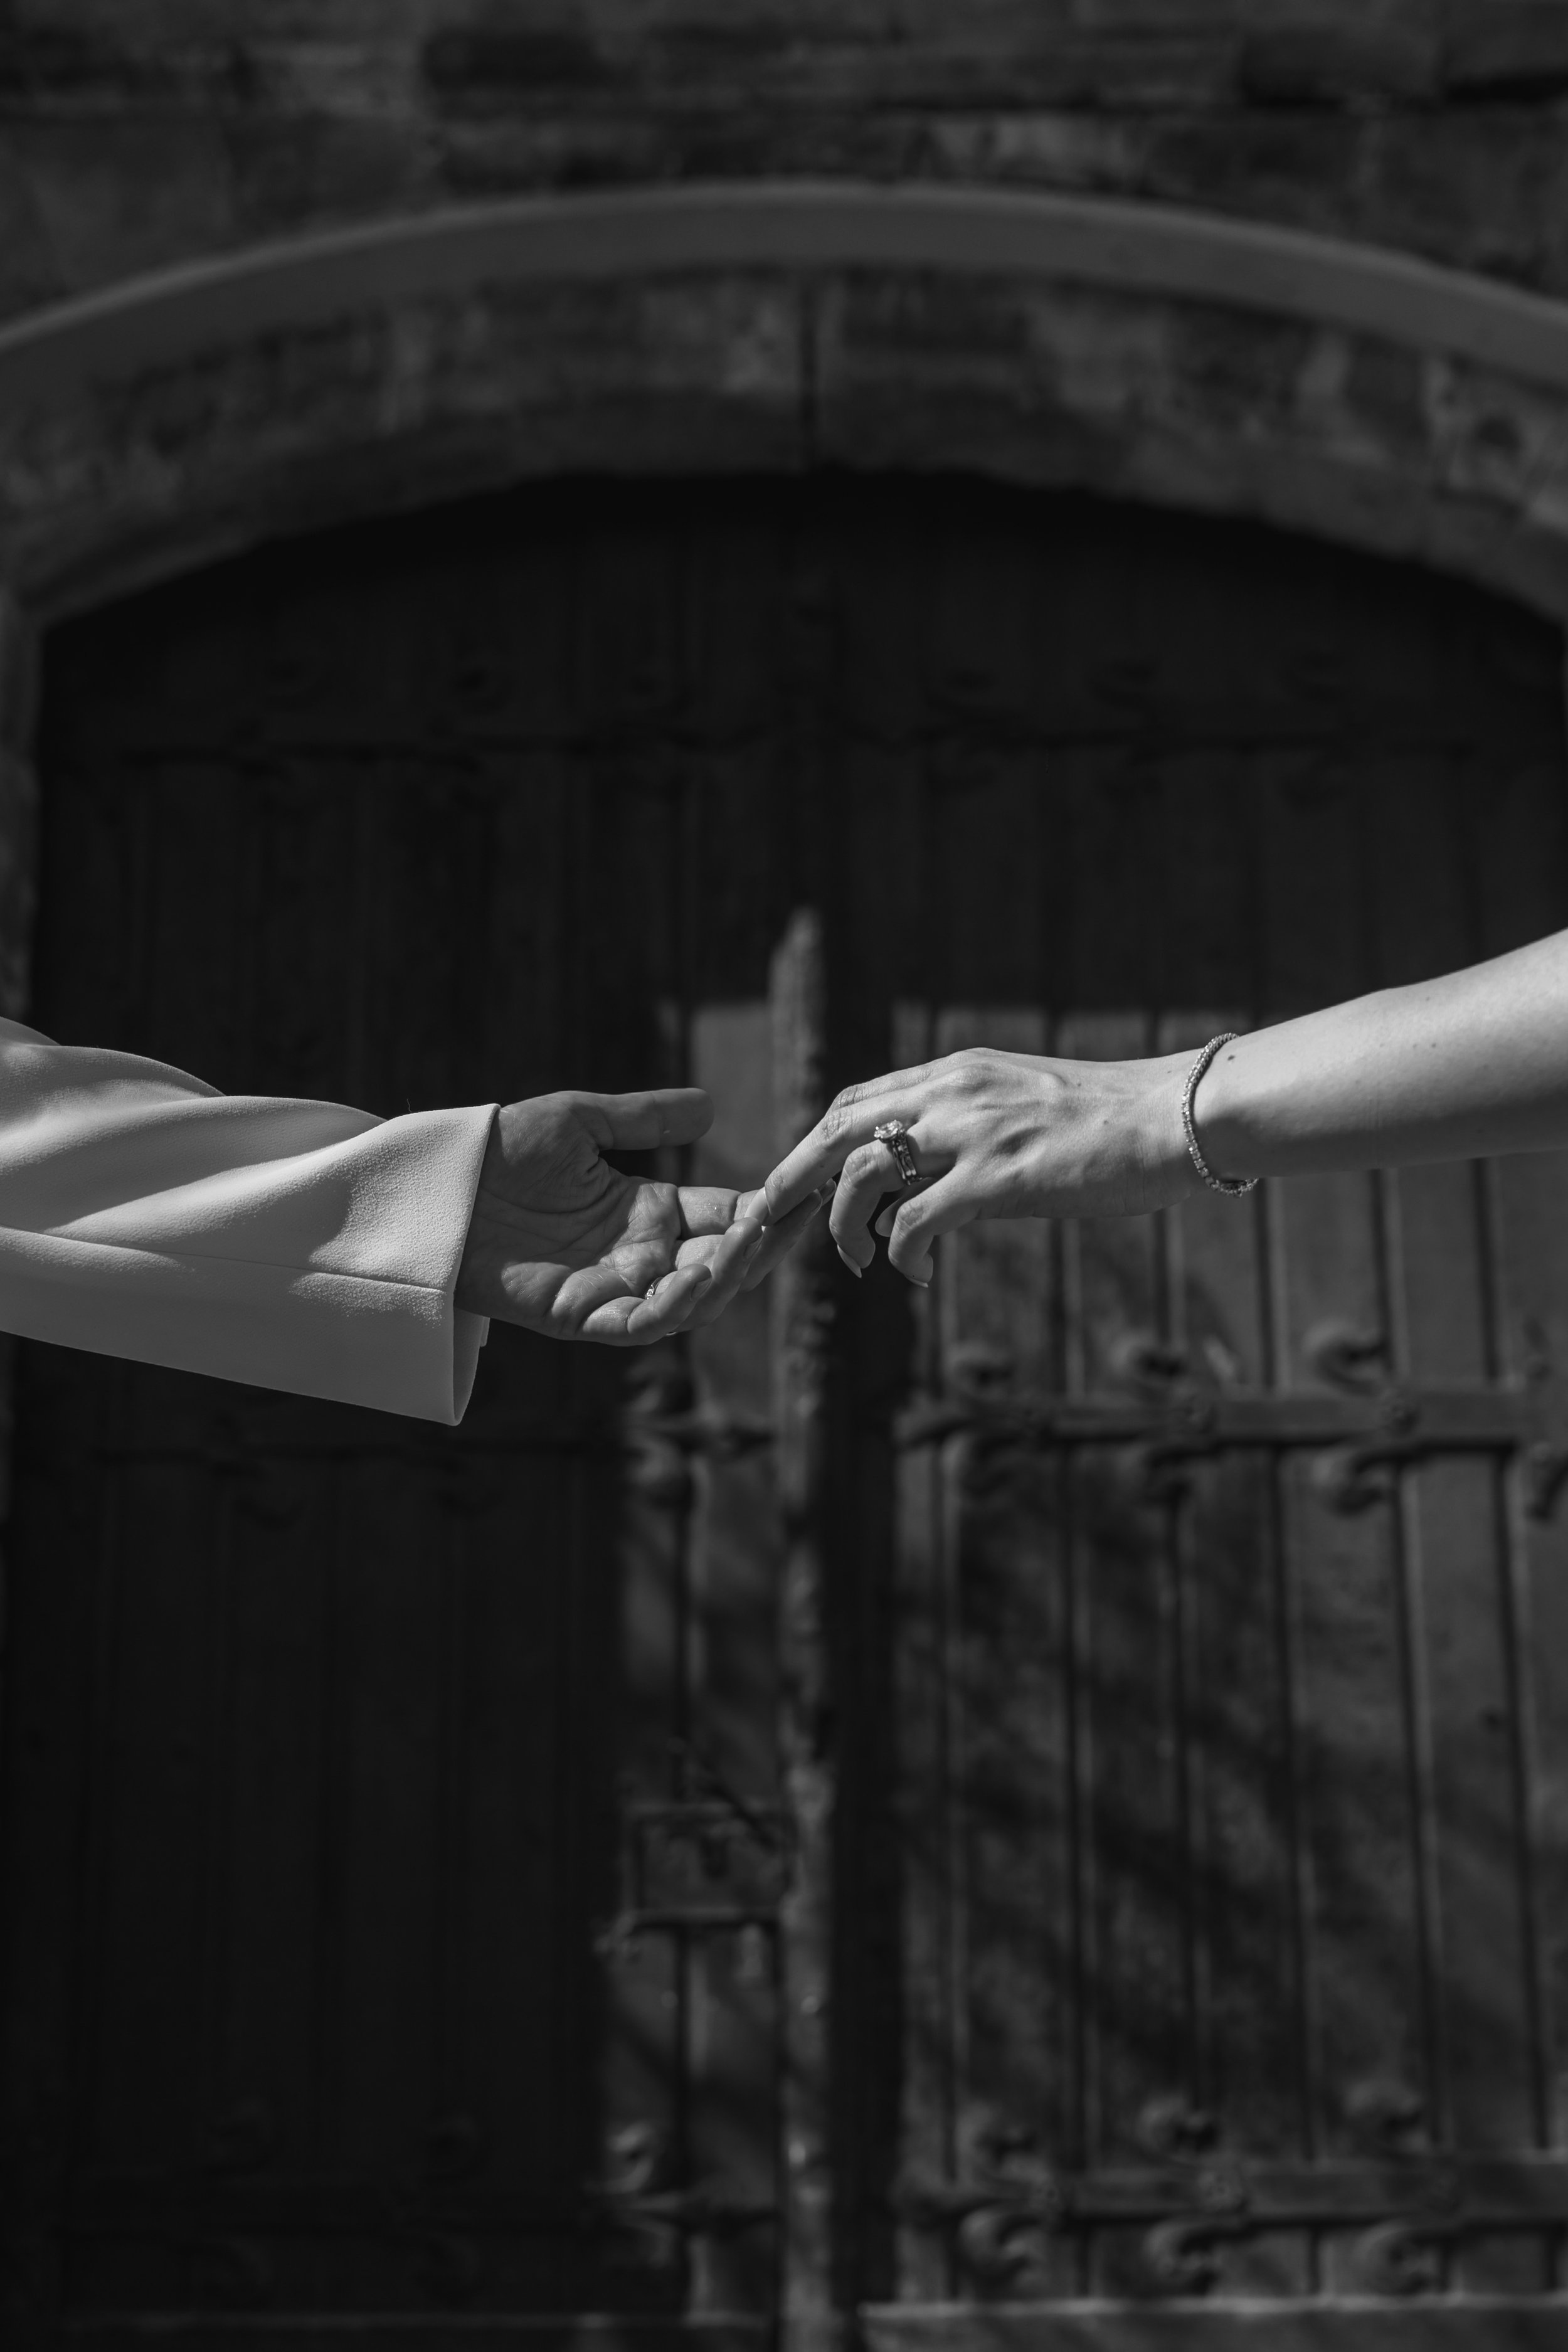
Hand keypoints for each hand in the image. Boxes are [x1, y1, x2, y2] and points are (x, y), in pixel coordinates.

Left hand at [456, 1088, 822, 1342]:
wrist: (437, 1182)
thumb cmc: (500, 1148)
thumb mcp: (582, 1121)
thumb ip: (645, 1119)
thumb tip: (709, 1108)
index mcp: (648, 1212)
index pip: (725, 1218)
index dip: (765, 1210)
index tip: (804, 1190)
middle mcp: (639, 1256)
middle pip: (721, 1264)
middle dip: (761, 1247)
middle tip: (792, 1220)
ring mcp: (612, 1288)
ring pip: (691, 1301)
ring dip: (727, 1277)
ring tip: (748, 1243)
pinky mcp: (578, 1315)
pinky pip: (638, 1325)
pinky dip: (674, 1309)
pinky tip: (698, 1277)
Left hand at [764, 1048, 1200, 1286]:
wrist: (1177, 1117)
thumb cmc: (1113, 1122)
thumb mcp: (1025, 1107)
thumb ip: (970, 1133)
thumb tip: (927, 1189)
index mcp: (958, 1073)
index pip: (857, 1100)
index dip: (816, 1144)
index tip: (799, 1185)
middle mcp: (954, 1092)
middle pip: (837, 1128)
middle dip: (793, 1176)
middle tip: (774, 1222)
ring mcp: (974, 1132)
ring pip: (863, 1171)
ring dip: (842, 1222)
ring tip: (854, 1259)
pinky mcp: (999, 1177)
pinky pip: (917, 1220)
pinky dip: (902, 1254)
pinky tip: (914, 1274)